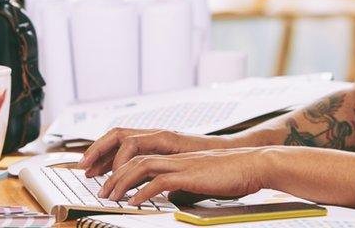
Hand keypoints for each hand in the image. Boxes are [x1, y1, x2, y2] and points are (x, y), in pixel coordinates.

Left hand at [97, 148, 275, 205]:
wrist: (255, 165)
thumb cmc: (232, 173)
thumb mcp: (200, 177)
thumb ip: (181, 182)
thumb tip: (168, 195)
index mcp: (175, 154)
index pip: (138, 152)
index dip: (118, 163)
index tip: (104, 177)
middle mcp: (174, 155)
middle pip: (132, 156)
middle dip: (111, 170)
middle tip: (98, 188)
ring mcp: (181, 163)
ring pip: (140, 165)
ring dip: (121, 180)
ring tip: (109, 195)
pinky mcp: (189, 174)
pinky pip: (159, 181)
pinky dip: (143, 192)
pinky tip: (134, 202)